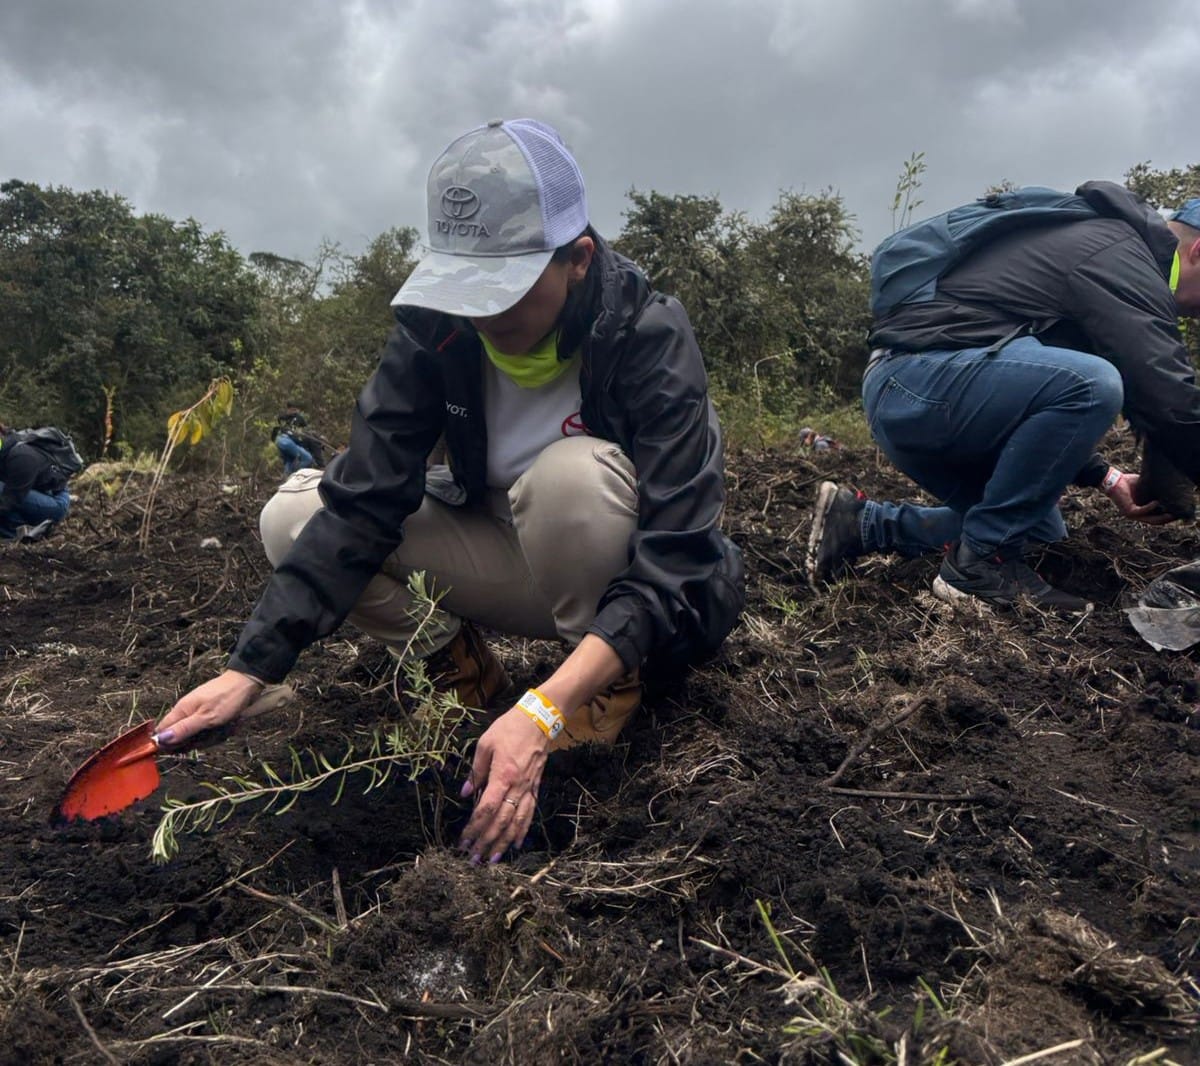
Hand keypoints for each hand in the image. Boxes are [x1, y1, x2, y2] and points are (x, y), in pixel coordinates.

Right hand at [155, 669, 265, 749]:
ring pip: (197, 737)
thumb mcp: (206, 717)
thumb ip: (184, 729)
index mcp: (181, 710)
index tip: (182, 748)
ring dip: (211, 738)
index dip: (167, 743)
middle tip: (211, 735)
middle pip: (181, 737)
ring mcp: (200, 715)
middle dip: (196, 742)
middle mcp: (188, 712)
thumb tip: (160, 739)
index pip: (162, 730)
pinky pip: (210, 733)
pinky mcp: (211, 717)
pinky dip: (219, 733)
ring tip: (223, 729)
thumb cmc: (227, 698)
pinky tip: (228, 727)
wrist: (248, 684)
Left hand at [459, 706, 548, 864]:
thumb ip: (476, 771)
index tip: (463, 841)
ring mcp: (528, 789)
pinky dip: (523, 830)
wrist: (539, 720)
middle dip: (486, 842)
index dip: (474, 828)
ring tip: (493, 859)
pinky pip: (530, 813)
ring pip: (517, 823)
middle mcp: (517, 787)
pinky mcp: (536, 787)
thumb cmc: (509, 728)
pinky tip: (517, 843)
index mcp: (502, 776)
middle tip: (473, 860)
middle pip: (501, 822)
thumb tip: (466, 793)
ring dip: (504, 843)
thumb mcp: (485, 744)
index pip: (486, 809)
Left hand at [1105, 472, 1175, 525]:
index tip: (1176, 514)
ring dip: (1161, 517)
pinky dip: (1150, 507)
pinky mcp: (1129, 510)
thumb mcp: (1143, 488)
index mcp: (1139, 511)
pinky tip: (1157, 502)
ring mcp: (1131, 514)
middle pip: (1154, 521)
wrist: (1113, 480)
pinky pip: (1142, 511)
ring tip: (1171, 513)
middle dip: (1166, 520)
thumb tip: (1165, 491)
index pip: (1154, 518)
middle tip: (1176, 516)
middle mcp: (1135, 515)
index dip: (1165, 518)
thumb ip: (1152, 492)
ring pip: (1150, 519)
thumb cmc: (1126, 483)